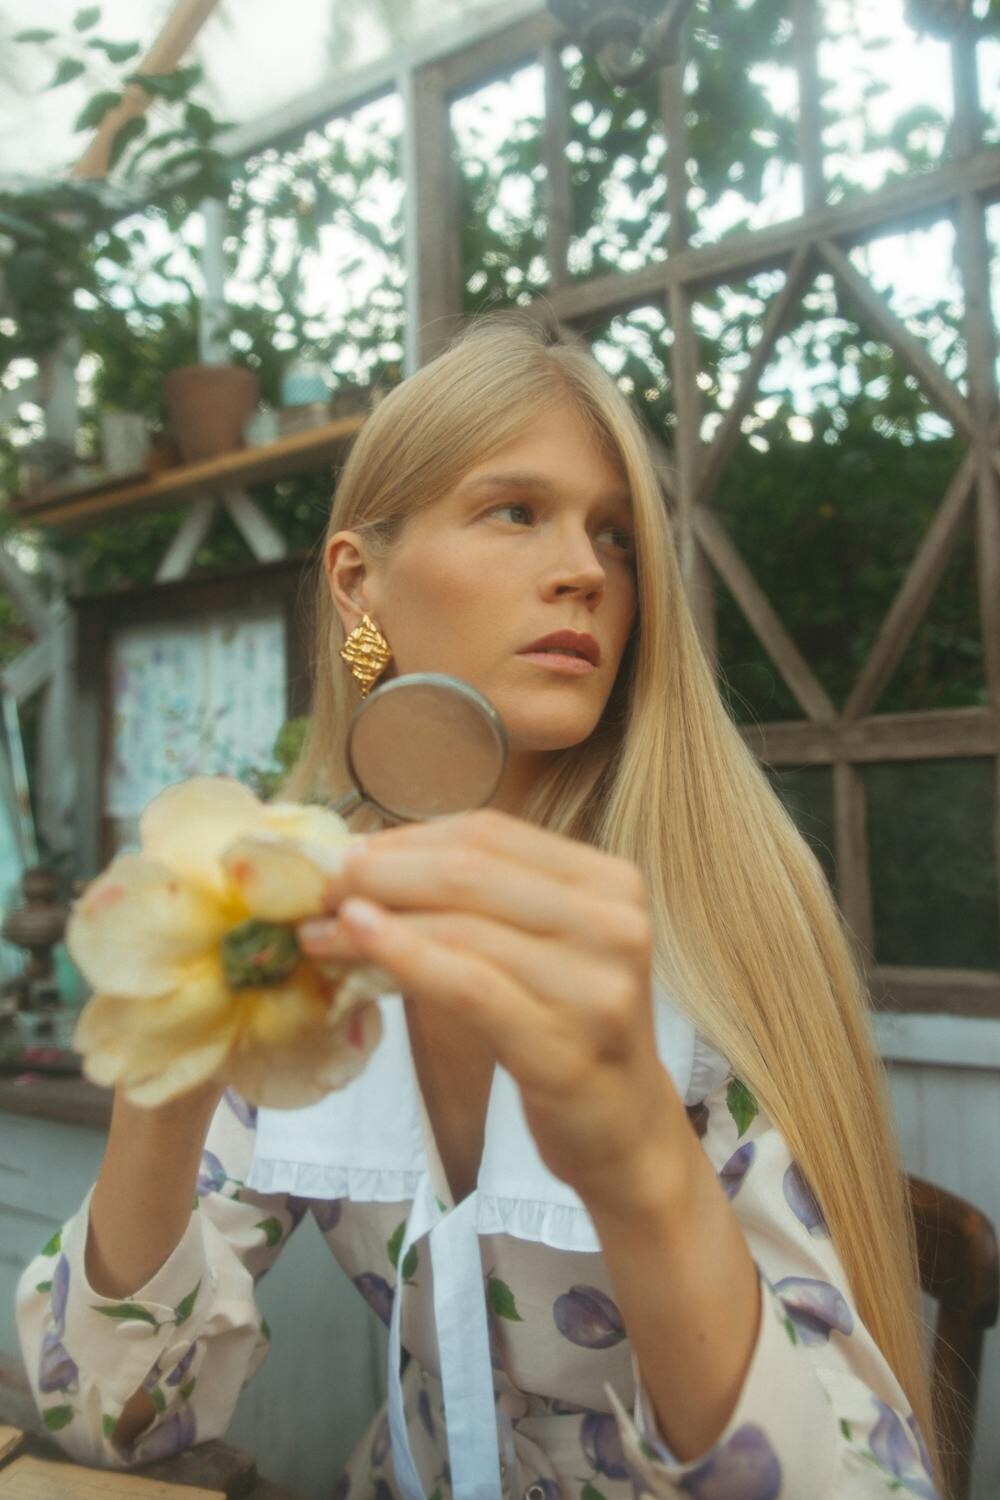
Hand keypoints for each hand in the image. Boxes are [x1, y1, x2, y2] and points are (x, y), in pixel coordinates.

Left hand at [297, 808, 689, 1213]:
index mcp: (611, 882)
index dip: (406, 839)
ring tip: (316, 931)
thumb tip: (366, 863)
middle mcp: (615, 924)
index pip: (490, 834)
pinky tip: (355, 945)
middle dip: (380, 873)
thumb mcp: (541, 948)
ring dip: (373, 921)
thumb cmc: (567, 1029)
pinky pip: (468, 986)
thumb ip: (481, 901)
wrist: (624, 1132)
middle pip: (471, 871)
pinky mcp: (564, 1047)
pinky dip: (403, 957)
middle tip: (317, 888)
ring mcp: (596, 987)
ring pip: (461, 927)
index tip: (344, 856)